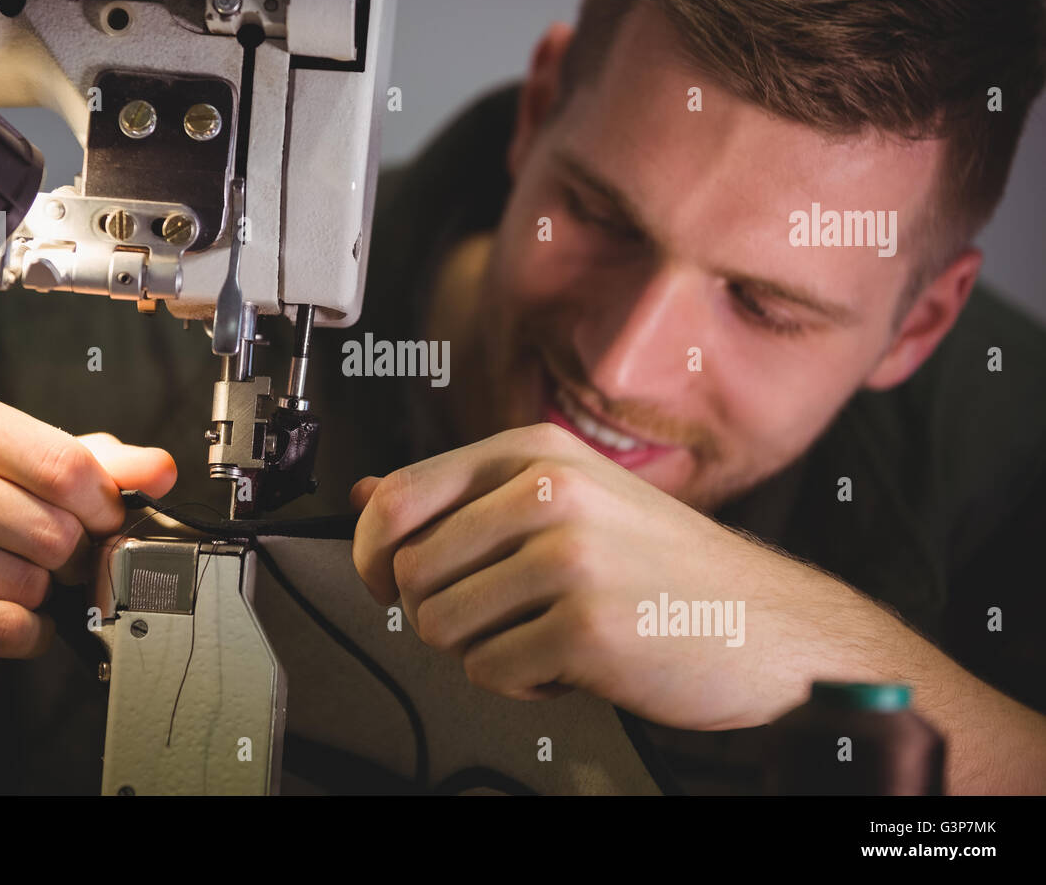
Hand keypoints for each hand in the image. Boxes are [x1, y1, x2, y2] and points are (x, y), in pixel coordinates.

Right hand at [0, 383, 176, 678]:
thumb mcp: (6, 455)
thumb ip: (89, 459)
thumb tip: (158, 469)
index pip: (64, 465)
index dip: (104, 504)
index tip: (105, 517)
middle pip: (52, 530)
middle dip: (72, 554)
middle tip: (55, 554)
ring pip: (27, 584)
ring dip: (41, 593)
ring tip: (14, 577)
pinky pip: (0, 629)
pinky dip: (24, 633)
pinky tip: (5, 615)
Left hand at [351, 422, 886, 729]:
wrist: (767, 624)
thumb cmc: (664, 564)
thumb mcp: (569, 498)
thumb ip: (465, 496)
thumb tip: (367, 491)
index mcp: (537, 453)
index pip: (398, 499)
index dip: (370, 551)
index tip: (382, 579)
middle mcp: (549, 493)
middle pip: (409, 575)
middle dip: (440, 612)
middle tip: (498, 616)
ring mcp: (568, 558)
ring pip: (439, 627)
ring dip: (482, 648)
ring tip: (543, 633)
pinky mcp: (584, 627)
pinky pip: (490, 672)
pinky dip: (522, 682)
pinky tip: (571, 662)